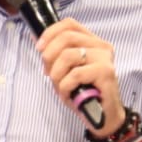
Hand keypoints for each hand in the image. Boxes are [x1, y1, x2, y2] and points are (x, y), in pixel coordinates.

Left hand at [36, 18, 122, 137]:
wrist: (102, 117)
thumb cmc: (83, 94)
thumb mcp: (64, 71)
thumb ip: (55, 55)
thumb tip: (35, 39)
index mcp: (92, 41)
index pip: (69, 24)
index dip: (50, 33)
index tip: (39, 48)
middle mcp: (101, 46)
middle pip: (67, 37)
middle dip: (49, 55)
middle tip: (47, 73)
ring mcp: (105, 58)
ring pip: (68, 55)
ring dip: (56, 74)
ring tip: (60, 87)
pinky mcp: (106, 72)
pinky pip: (75, 74)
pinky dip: (65, 87)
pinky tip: (68, 95)